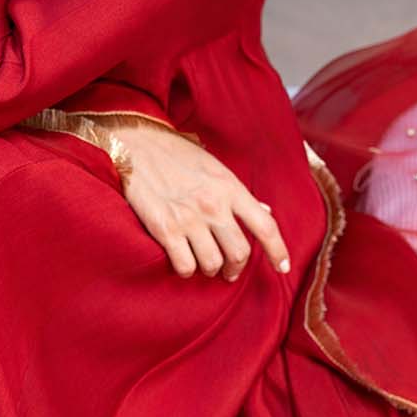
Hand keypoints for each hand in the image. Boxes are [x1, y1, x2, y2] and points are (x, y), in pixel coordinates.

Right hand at [116, 119, 290, 281]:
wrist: (133, 144)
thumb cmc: (174, 153)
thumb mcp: (213, 167)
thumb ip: (238, 193)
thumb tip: (265, 211)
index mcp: (230, 187)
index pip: (265, 226)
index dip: (278, 251)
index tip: (282, 267)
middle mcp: (214, 204)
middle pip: (240, 253)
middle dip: (236, 268)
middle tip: (229, 271)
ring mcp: (189, 218)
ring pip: (213, 264)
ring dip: (210, 269)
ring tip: (202, 264)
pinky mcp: (164, 229)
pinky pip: (185, 266)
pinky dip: (186, 270)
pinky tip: (182, 261)